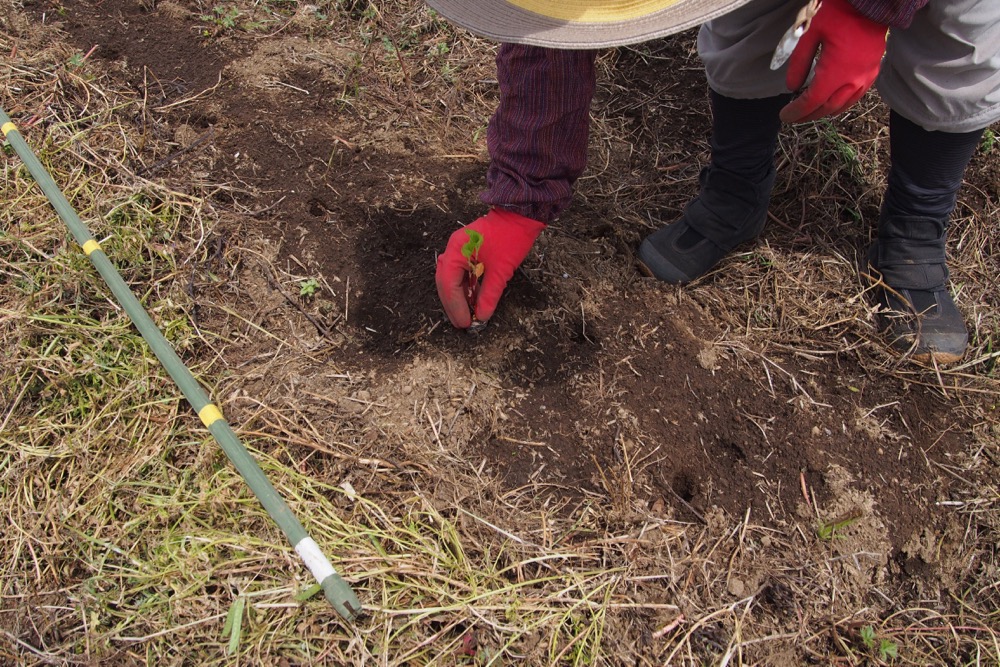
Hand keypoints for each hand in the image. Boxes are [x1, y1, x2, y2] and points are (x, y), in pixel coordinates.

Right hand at [435, 208, 544, 327]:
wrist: (521, 215)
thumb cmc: (511, 238)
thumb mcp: (501, 271)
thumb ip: (489, 294)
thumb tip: (482, 315)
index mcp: (456, 251)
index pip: (449, 284)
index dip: (455, 306)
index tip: (464, 323)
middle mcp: (453, 249)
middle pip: (445, 282)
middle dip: (453, 304)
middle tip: (463, 323)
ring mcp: (459, 249)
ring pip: (451, 279)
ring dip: (458, 297)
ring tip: (467, 315)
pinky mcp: (467, 251)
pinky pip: (461, 273)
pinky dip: (465, 287)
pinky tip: (472, 300)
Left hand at [779, 0, 887, 123]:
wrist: (873, 2)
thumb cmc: (839, 12)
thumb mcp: (810, 33)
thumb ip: (799, 62)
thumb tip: (792, 87)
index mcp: (835, 72)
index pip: (812, 101)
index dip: (797, 111)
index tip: (785, 115)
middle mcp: (853, 79)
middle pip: (827, 107)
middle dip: (809, 115)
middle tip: (794, 117)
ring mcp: (866, 76)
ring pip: (843, 104)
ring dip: (825, 111)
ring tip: (811, 112)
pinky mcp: (873, 70)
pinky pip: (857, 95)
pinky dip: (842, 103)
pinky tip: (833, 102)